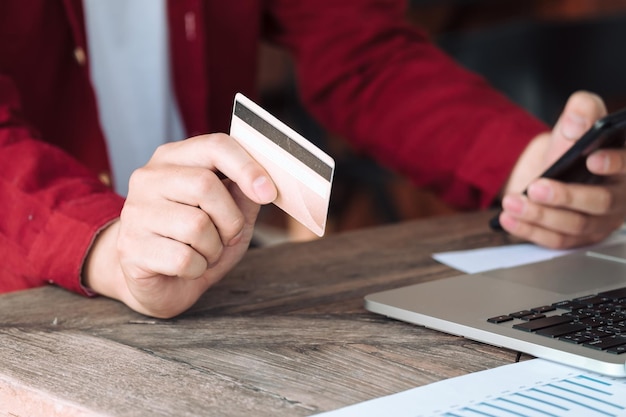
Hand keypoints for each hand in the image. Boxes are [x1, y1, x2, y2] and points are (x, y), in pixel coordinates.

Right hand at [83, 134, 276, 317]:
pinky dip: (197, 269)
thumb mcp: (230, 214)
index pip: (215, 146)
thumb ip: (244, 194)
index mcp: (174, 158)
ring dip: (214, 248)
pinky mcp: (130, 247)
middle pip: (206, 185)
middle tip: (228, 236)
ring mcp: (136, 211)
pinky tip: (186, 267)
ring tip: (203, 252)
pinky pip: (183, 259)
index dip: (247, 168)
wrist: (160, 282)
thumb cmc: (198, 242)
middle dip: (231, 219)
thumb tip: (263, 182)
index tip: (269, 193)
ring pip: (196, 226)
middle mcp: (149, 178)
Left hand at [498, 91, 625, 248]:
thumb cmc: (570, 147)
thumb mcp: (575, 121)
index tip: (592, 160)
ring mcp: (597, 222)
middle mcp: (617, 198)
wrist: (548, 169)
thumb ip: (581, 111)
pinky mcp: (576, 238)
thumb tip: (579, 121)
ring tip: (512, 202)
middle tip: (536, 188)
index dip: (615, 164)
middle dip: (565, 196)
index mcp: (624, 167)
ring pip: (573, 225)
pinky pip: (555, 240)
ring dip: (539, 215)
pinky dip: (529, 230)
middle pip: (599, 202)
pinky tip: (509, 218)